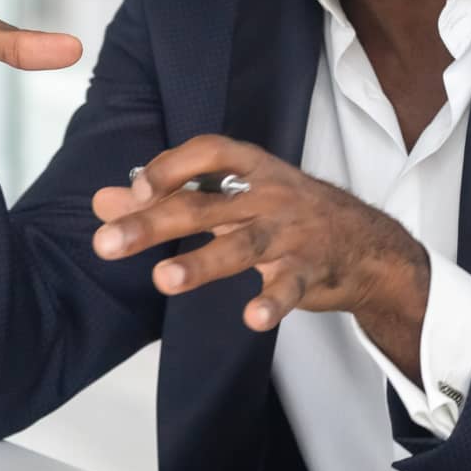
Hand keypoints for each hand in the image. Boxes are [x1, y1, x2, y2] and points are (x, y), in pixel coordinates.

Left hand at [92, 136, 431, 368]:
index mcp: (250, 169)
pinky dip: (273, 302)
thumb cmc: (286, 214)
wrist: (367, 245)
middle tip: (106, 244)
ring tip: (163, 280)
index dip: (168, 168)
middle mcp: (269, 195)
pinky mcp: (311, 270)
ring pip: (241, 246)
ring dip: (202, 264)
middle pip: (204, 205)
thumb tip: (103, 202)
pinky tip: (253, 318)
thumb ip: (168, 198)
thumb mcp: (232, 197)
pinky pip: (290, 286)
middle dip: (153, 223)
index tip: (132, 191)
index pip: (206, 153)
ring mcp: (291, 232)